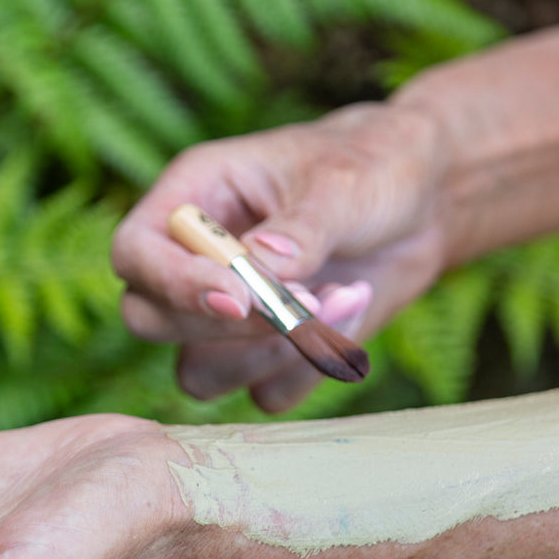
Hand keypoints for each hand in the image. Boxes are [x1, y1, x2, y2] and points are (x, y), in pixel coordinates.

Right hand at [111, 103, 451, 411]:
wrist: (423, 202)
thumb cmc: (372, 166)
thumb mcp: (343, 182)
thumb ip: (301, 227)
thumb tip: (261, 266)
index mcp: (194, 197)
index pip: (135, 253)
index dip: (173, 283)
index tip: (239, 298)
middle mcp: (195, 260)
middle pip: (150, 320)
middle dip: (226, 327)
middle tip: (302, 300)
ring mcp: (226, 314)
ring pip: (201, 373)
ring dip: (275, 351)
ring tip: (343, 294)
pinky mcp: (266, 353)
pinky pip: (265, 393)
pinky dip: (311, 368)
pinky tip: (352, 308)